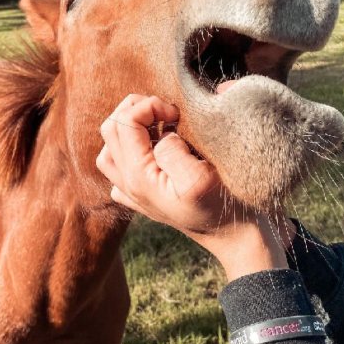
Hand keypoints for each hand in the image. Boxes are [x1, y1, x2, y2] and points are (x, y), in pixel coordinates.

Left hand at [96, 94, 293, 280]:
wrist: (234, 236)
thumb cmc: (222, 205)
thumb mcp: (200, 177)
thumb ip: (173, 150)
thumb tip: (163, 134)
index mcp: (138, 176)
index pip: (124, 123)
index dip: (149, 106)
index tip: (176, 113)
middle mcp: (128, 184)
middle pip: (111, 129)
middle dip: (137, 110)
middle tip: (168, 112)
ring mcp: (134, 193)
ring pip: (110, 147)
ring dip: (131, 128)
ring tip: (160, 124)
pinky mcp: (144, 196)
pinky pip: (120, 168)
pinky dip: (132, 151)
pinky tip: (155, 151)